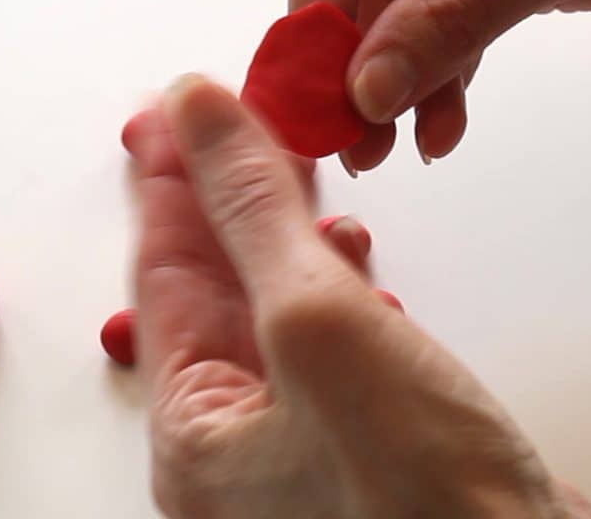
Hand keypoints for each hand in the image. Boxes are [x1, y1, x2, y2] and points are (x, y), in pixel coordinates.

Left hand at [123, 74, 590, 517]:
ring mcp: (308, 448)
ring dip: (288, 237)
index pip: (165, 276)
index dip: (171, 181)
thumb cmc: (425, 509)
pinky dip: (342, 291)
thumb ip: (253, 216)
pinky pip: (333, 346)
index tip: (178, 111)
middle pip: (218, 291)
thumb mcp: (318, 329)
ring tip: (291, 166)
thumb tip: (200, 118)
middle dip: (230, 200)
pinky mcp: (372, 441)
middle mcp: (241, 448)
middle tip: (232, 121)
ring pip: (279, 313)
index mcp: (197, 435)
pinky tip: (357, 259)